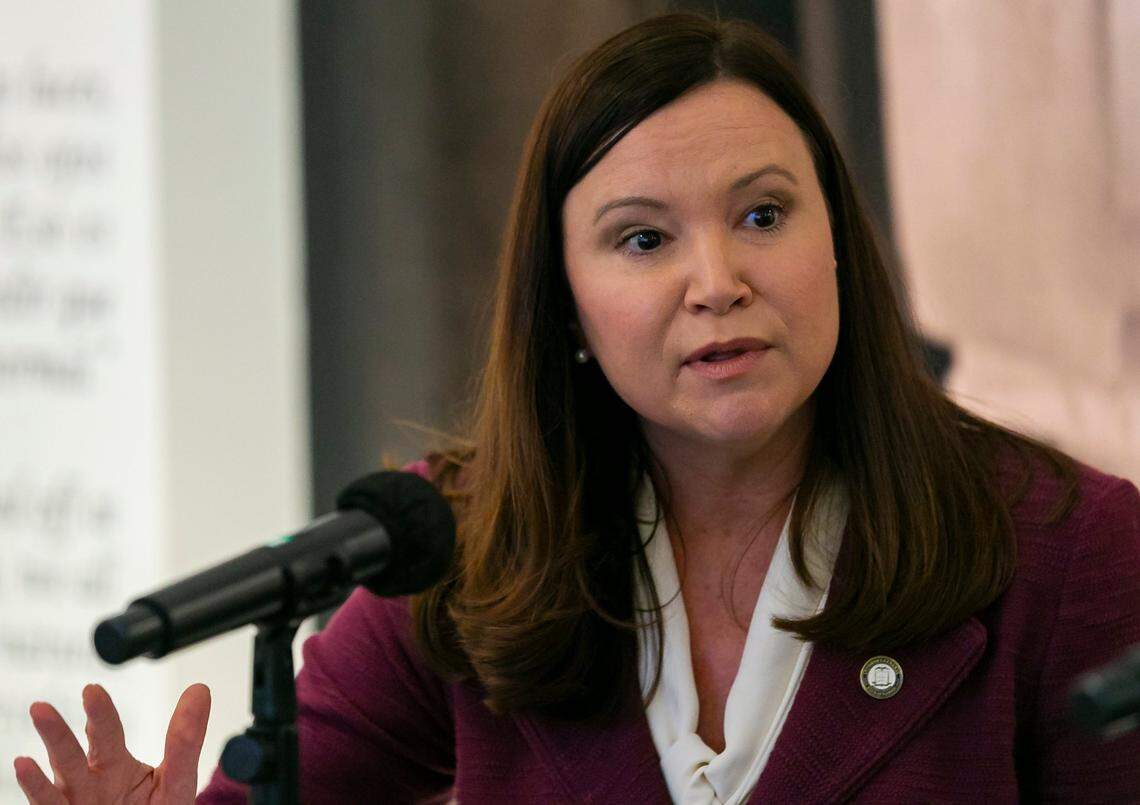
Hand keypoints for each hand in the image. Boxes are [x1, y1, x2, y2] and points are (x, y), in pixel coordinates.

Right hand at [13, 683, 210, 803]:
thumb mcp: (177, 780)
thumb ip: (185, 740)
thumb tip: (200, 690)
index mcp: (115, 765)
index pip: (107, 734)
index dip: (100, 713)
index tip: (92, 690)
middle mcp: (90, 782)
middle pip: (72, 754)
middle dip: (58, 732)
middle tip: (42, 708)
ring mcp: (77, 803)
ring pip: (58, 777)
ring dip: (44, 756)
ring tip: (34, 729)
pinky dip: (36, 787)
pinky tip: (25, 767)